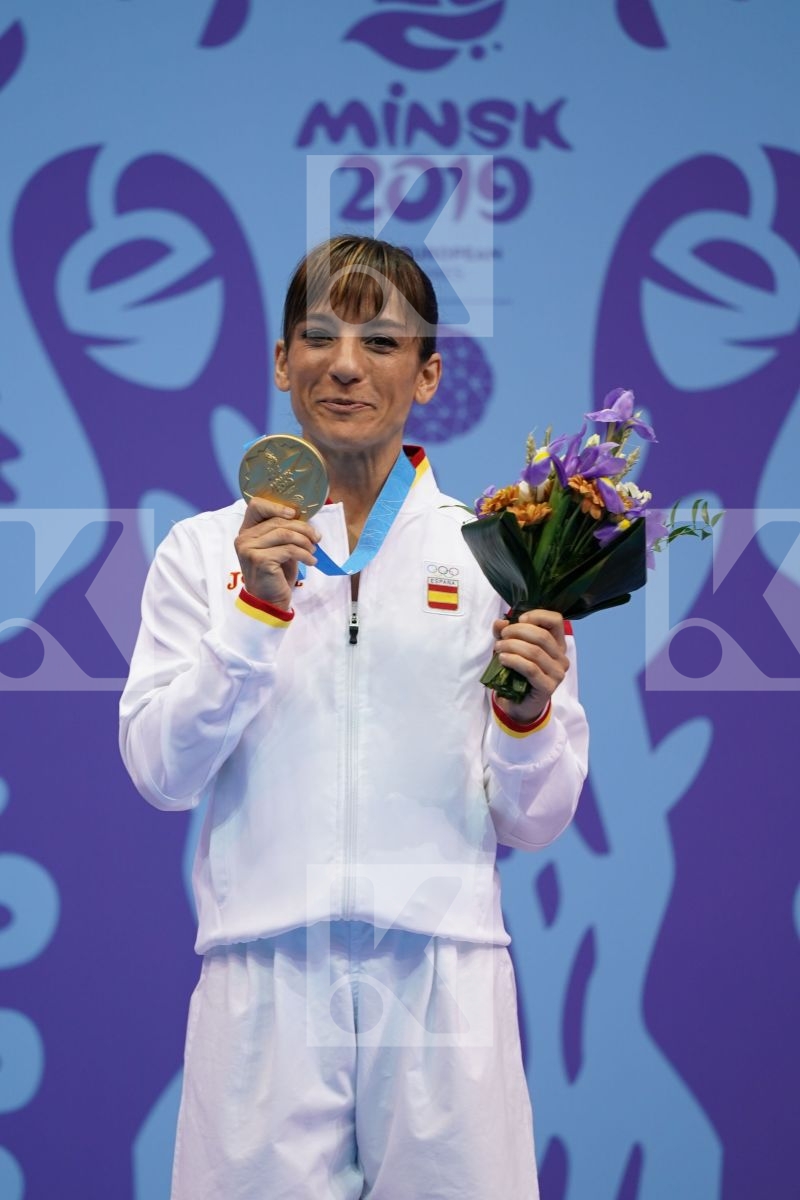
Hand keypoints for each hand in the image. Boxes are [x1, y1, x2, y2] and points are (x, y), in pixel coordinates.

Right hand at [234, 498, 320, 610]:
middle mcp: (244, 538)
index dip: (277, 506)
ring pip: (285, 534)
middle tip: (316, 538)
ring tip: (313, 551)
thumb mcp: (279, 549)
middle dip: (303, 528)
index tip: (294, 515)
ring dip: (305, 542)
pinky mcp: (260, 560)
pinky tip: (311, 561)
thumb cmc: (275, 575)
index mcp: (246, 532)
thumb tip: (304, 520)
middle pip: (278, 521)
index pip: (256, 506)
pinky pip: (289, 550)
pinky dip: (304, 554)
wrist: (269, 602)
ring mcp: (249, 549)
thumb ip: (284, 532)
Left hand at [492, 609, 568, 723]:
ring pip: (535, 652)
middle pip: (542, 636)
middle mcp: (562, 657)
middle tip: (502, 636)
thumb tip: (499, 622)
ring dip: (512, 646)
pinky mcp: (548, 687)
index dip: (537, 615)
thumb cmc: (517, 673)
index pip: (556, 620)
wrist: (518, 704)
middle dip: (517, 632)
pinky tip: (503, 659)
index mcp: (557, 644)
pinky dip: (514, 660)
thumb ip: (506, 633)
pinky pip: (530, 668)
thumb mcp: (511, 648)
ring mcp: (557, 673)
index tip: (519, 619)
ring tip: (498, 648)